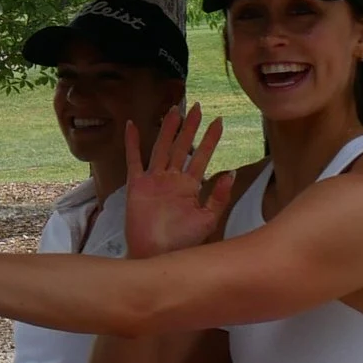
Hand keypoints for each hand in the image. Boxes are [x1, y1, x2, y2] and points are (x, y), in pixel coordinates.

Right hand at [122, 103, 236, 258]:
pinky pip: (134, 159)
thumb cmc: (182, 242)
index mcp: (190, 186)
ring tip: (174, 110)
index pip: (202, 156)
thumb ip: (218, 196)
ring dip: (167, 129)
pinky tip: (133, 125)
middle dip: (190, 127)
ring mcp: (154, 180)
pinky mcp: (137, 185)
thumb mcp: (207, 219)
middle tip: (197, 107)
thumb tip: (229, 173)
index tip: (219, 121)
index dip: (210, 139)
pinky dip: (132, 142)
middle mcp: (172, 179)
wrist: (157, 255)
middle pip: (182, 146)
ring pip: (161, 147)